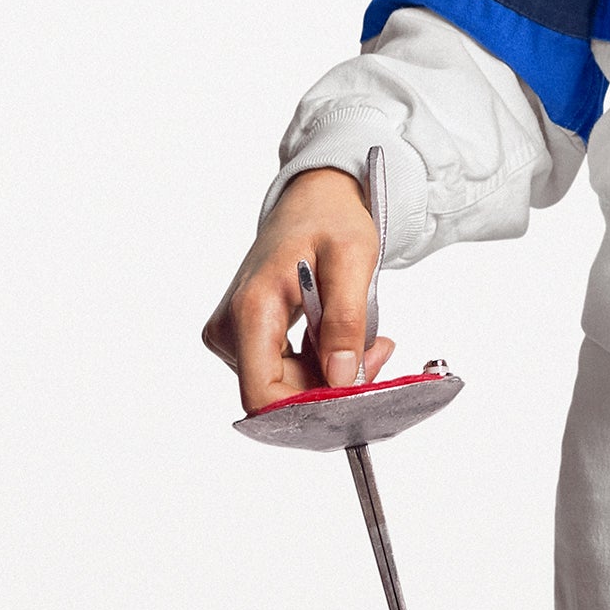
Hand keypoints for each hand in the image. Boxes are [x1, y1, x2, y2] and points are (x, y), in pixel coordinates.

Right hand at [201, 167, 393, 413]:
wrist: (312, 200)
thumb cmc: (330, 220)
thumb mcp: (352, 260)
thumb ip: (345, 321)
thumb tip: (341, 379)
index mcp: (252, 308)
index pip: (263, 394)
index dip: (309, 408)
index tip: (356, 394)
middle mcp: (231, 328)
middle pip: (279, 393)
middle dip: (333, 385)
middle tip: (379, 352)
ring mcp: (234, 335)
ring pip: (285, 386)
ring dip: (331, 374)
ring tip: (368, 339)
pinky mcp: (245, 338)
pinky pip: (283, 371)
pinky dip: (320, 364)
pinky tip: (344, 339)